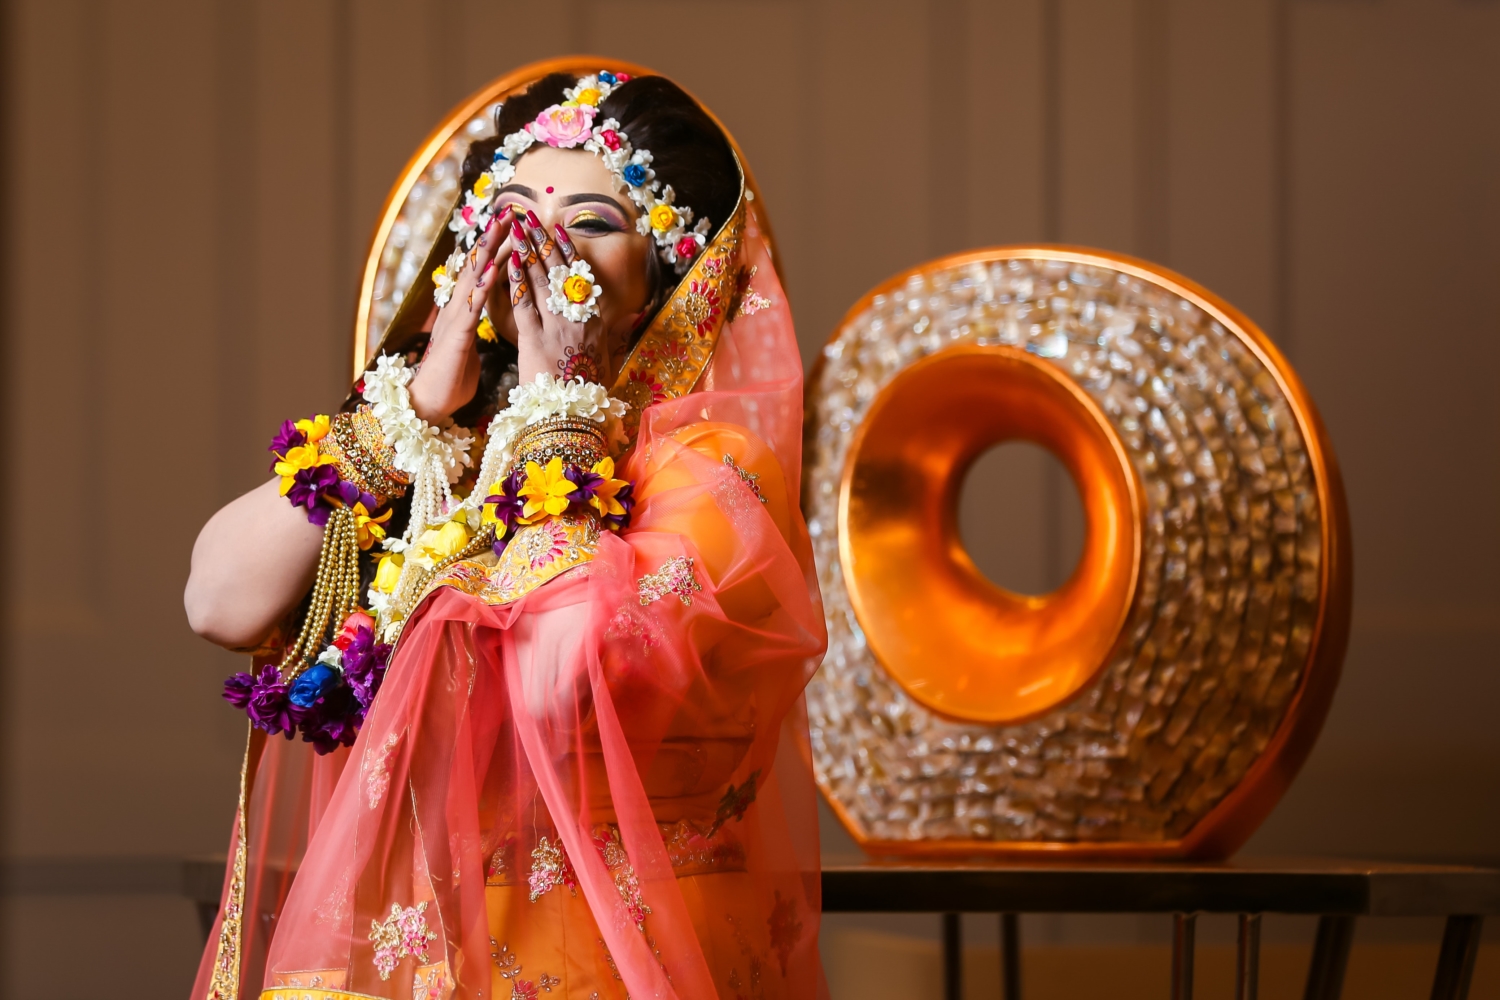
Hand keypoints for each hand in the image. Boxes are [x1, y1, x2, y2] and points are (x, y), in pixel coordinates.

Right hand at [408, 208, 514, 423]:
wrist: (428, 404)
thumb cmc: (451, 379)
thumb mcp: (471, 347)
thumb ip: (476, 327)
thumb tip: (484, 320)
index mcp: (464, 311)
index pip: (483, 273)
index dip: (498, 249)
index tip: (515, 227)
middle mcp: (457, 309)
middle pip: (477, 267)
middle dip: (493, 239)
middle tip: (510, 212)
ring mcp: (454, 321)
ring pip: (472, 279)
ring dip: (486, 253)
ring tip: (500, 229)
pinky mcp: (456, 338)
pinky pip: (470, 310)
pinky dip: (479, 289)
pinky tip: (490, 273)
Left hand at [507, 211, 607, 384]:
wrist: (572, 416)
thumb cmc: (587, 393)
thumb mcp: (605, 361)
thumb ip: (606, 338)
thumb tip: (621, 323)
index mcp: (595, 322)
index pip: (581, 278)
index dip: (568, 252)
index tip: (557, 231)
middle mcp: (578, 319)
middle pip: (559, 272)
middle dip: (542, 243)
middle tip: (529, 219)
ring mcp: (557, 327)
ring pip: (541, 282)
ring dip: (527, 252)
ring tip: (517, 230)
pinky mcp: (535, 340)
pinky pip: (524, 304)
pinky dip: (516, 281)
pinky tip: (509, 262)